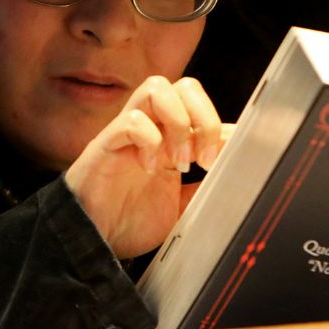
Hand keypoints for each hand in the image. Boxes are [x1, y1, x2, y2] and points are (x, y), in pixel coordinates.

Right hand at [64, 75, 233, 258]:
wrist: (92, 243)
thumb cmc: (129, 221)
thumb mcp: (181, 209)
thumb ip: (204, 189)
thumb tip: (236, 173)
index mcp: (170, 139)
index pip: (201, 108)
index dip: (223, 127)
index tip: (231, 158)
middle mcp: (151, 128)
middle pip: (184, 85)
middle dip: (203, 117)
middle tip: (204, 158)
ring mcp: (127, 133)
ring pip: (156, 88)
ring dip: (178, 122)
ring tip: (179, 161)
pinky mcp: (105, 145)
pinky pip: (130, 120)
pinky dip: (149, 141)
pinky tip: (149, 169)